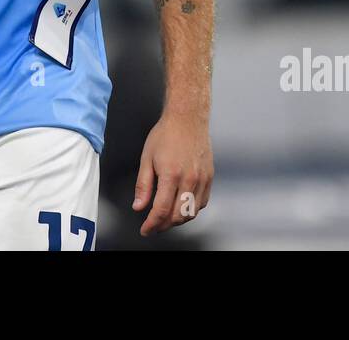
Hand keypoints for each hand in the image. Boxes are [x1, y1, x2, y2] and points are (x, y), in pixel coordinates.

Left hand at [133, 112, 212, 235]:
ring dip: (178, 220)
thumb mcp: (147, 158)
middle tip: (154, 225)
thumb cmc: (166, 134)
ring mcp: (202, 179)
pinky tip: (182, 206)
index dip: (152, 225)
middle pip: (178, 216)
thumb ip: (143, 186)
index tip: (146, 229)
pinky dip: (192, 210)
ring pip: (192, 212)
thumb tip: (139, 206)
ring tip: (166, 217)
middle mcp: (189, 179)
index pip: (161, 211)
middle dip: (164, 226)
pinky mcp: (209, 177)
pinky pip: (202, 202)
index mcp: (171, 175)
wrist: (187, 118)